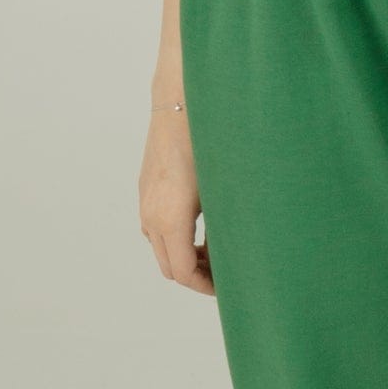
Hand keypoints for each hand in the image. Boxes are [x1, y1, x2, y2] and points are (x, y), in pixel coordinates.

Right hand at [139, 105, 213, 294]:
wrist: (182, 100)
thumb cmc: (211, 141)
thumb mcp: (226, 189)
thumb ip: (227, 227)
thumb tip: (241, 256)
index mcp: (171, 218)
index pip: (184, 272)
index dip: (207, 287)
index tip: (229, 288)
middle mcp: (152, 214)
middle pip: (170, 266)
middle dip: (198, 276)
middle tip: (227, 275)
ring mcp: (146, 200)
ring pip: (162, 247)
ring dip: (186, 256)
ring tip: (219, 252)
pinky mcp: (147, 188)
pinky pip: (157, 227)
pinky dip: (177, 238)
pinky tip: (205, 226)